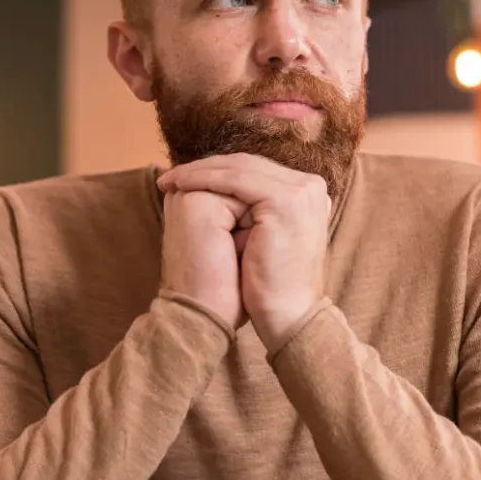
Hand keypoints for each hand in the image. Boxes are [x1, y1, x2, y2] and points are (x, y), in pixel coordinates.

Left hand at [158, 154, 329, 352]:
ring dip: (199, 171)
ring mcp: (301, 191)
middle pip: (248, 164)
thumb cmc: (270, 285)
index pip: (256, 170)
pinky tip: (181, 185)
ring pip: (239, 168)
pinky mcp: (286, 200)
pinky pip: (235, 180)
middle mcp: (311, 186)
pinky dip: (204, 179)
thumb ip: (251, 209)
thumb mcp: (262, 237)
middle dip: (206, 167)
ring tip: (170, 180)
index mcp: (308, 193)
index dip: (218, 172)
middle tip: (171, 176)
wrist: (289, 317)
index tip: (185, 180)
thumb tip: (214, 189)